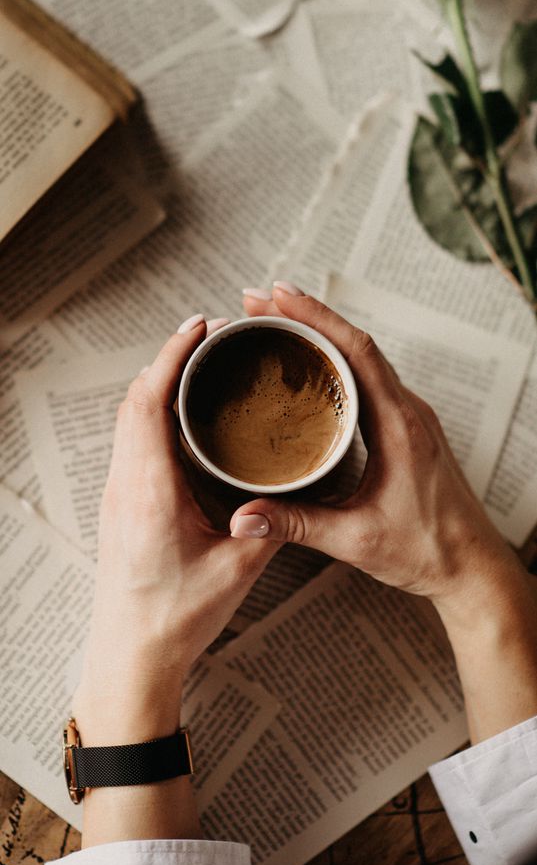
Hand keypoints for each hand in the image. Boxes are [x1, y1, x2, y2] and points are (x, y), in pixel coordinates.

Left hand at [73, 315, 280, 746]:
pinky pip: (132, 440)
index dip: (173, 356)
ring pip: (130, 418)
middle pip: (136, 399)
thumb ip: (267, 527)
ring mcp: (119, 492)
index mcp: (150, 490)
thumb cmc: (175, 618)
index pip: (150, 402)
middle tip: (211, 336)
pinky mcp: (122, 504)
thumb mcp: (236, 571)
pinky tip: (184, 416)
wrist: (131, 655)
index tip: (200, 327)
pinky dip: (154, 412)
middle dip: (170, 359)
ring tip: (201, 366)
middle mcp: (127, 483)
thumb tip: (292, 492)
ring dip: (159, 384)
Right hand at [235, 285, 536, 744]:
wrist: (473, 569)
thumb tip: (241, 518)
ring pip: (362, 358)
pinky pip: (368, 379)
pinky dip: (334, 361)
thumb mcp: (356, 540)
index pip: (357, 352)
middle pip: (354, 344)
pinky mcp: (406, 429)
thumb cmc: (428, 552)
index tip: (278, 295)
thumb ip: (297, 526)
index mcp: (400, 425)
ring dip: (319, 336)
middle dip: (304, 317)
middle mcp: (408, 411)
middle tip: (256, 301)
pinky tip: (307, 367)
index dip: (316, 317)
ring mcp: (409, 417)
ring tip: (272, 323)